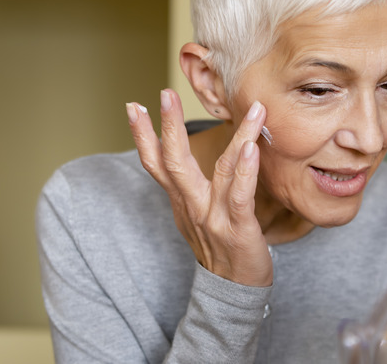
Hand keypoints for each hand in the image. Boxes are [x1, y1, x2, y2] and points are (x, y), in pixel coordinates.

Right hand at [126, 90, 271, 286]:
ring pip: (220, 171)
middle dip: (168, 127)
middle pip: (174, 162)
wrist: (232, 291)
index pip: (156, 164)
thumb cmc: (218, 247)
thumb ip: (189, 187)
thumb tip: (180, 158)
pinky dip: (245, 172)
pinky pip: (240, 196)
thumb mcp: (194, 215)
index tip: (134, 106)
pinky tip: (252, 149)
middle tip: (165, 94)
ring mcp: (214, 217)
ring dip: (238, 137)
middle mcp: (193, 206)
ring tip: (253, 109)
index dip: (143, 136)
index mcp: (181, 201)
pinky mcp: (238, 228)